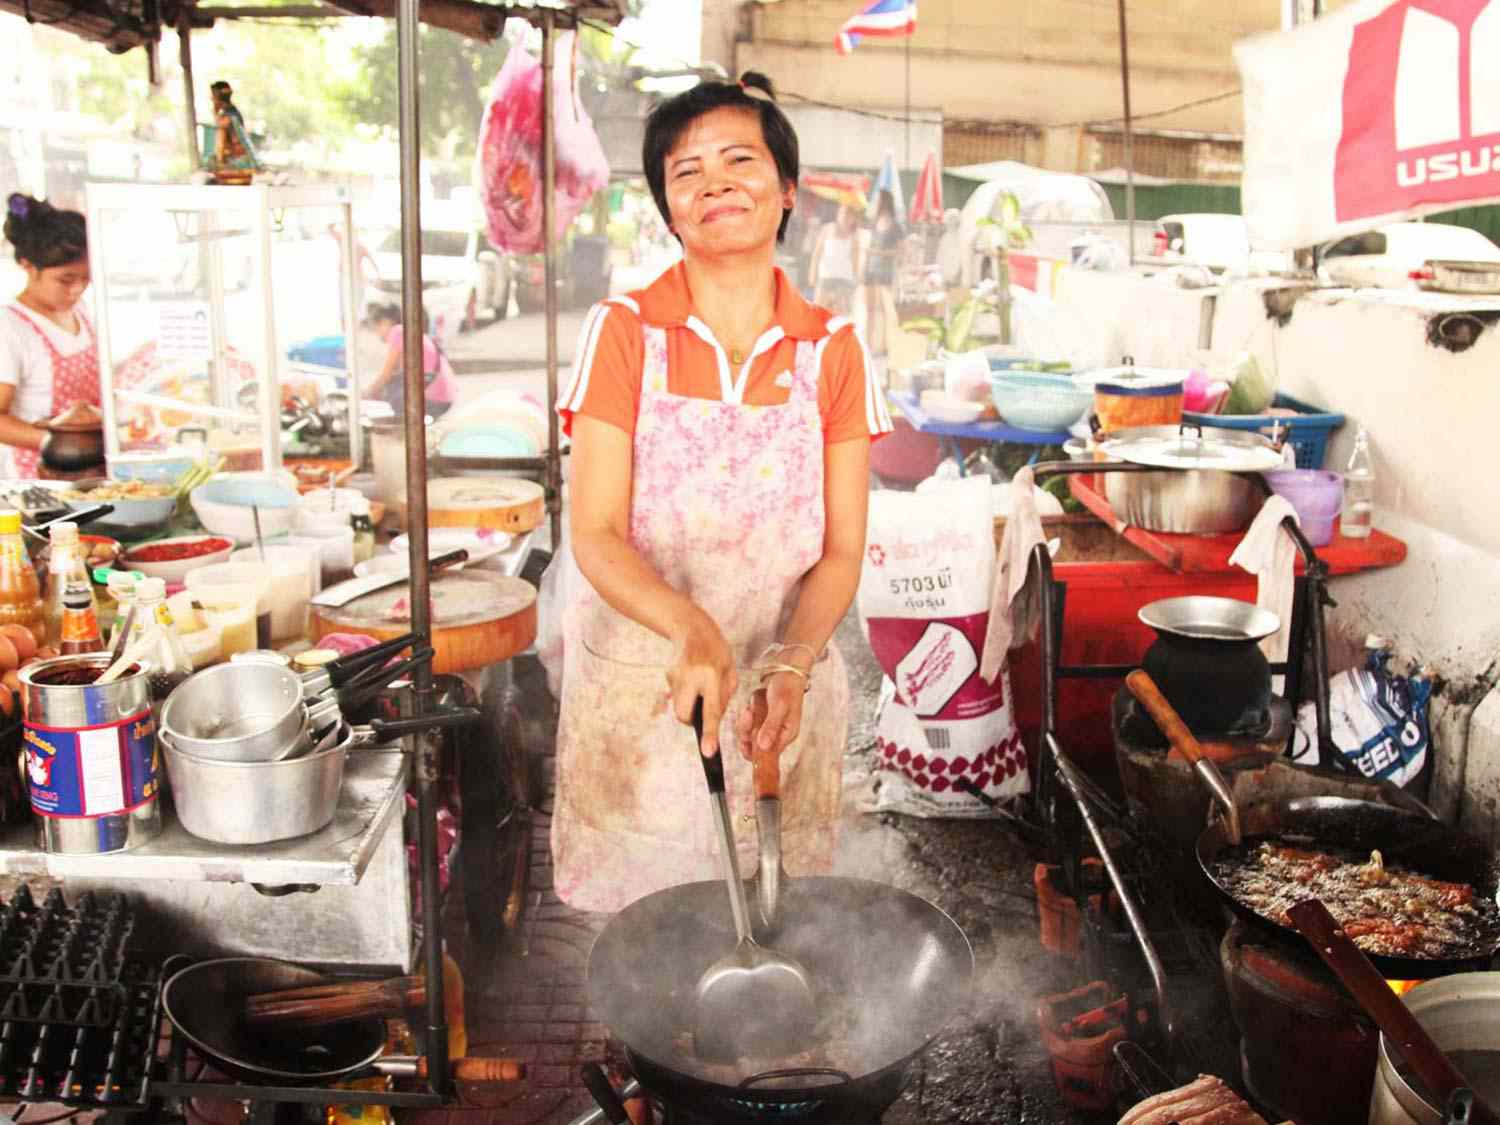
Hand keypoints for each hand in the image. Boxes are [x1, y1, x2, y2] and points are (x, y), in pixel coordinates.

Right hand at [666, 609, 736, 758]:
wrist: (691, 627)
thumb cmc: (716, 649)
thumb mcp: (730, 669)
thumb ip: (725, 696)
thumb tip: (714, 717)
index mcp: (712, 675)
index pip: (711, 711)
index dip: (710, 733)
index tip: (708, 752)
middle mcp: (691, 677)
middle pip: (684, 716)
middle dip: (691, 720)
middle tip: (700, 707)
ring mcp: (676, 676)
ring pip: (679, 706)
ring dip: (689, 704)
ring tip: (699, 685)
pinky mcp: (668, 676)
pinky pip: (677, 695)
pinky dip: (685, 693)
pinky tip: (692, 676)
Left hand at [734, 674, 804, 763]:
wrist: (786, 671)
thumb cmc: (787, 687)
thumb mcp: (780, 706)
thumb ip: (771, 726)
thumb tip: (763, 745)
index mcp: (786, 735)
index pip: (769, 756)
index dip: (755, 752)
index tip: (747, 741)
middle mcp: (777, 734)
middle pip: (754, 746)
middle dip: (747, 732)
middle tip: (749, 716)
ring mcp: (768, 727)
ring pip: (748, 734)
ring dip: (746, 721)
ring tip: (753, 707)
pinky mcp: (761, 719)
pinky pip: (747, 723)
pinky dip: (747, 713)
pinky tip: (753, 704)